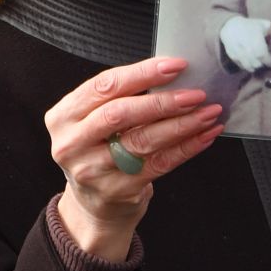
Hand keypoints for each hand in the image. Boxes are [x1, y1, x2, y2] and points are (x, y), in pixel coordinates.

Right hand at [46, 56, 222, 262]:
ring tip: (206, 113)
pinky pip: (158, 165)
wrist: (92, 204)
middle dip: (163, 101)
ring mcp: (93, 170)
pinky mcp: (117, 191)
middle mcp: (72, 143)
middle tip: (195, 94)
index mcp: (63, 116)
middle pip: (120, 114)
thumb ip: (119, 99)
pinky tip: (203, 137)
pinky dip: (185, 148)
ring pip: (143, 141)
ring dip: (181, 125)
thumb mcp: (92, 120)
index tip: (175, 66)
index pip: (104, 86)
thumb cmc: (97, 150)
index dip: (142, 73)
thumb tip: (169, 77)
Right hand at [218, 16, 270, 71]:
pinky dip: (246, 66)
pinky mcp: (233, 57)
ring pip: (250, 67)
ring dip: (254, 66)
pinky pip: (241, 66)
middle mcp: (250, 54)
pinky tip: (248, 63)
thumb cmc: (247, 25)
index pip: (268, 60)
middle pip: (259, 65)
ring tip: (257, 64)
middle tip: (264, 62)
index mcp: (259, 47)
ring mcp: (241, 56)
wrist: (230, 25)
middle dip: (262, 64)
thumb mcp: (261, 24)